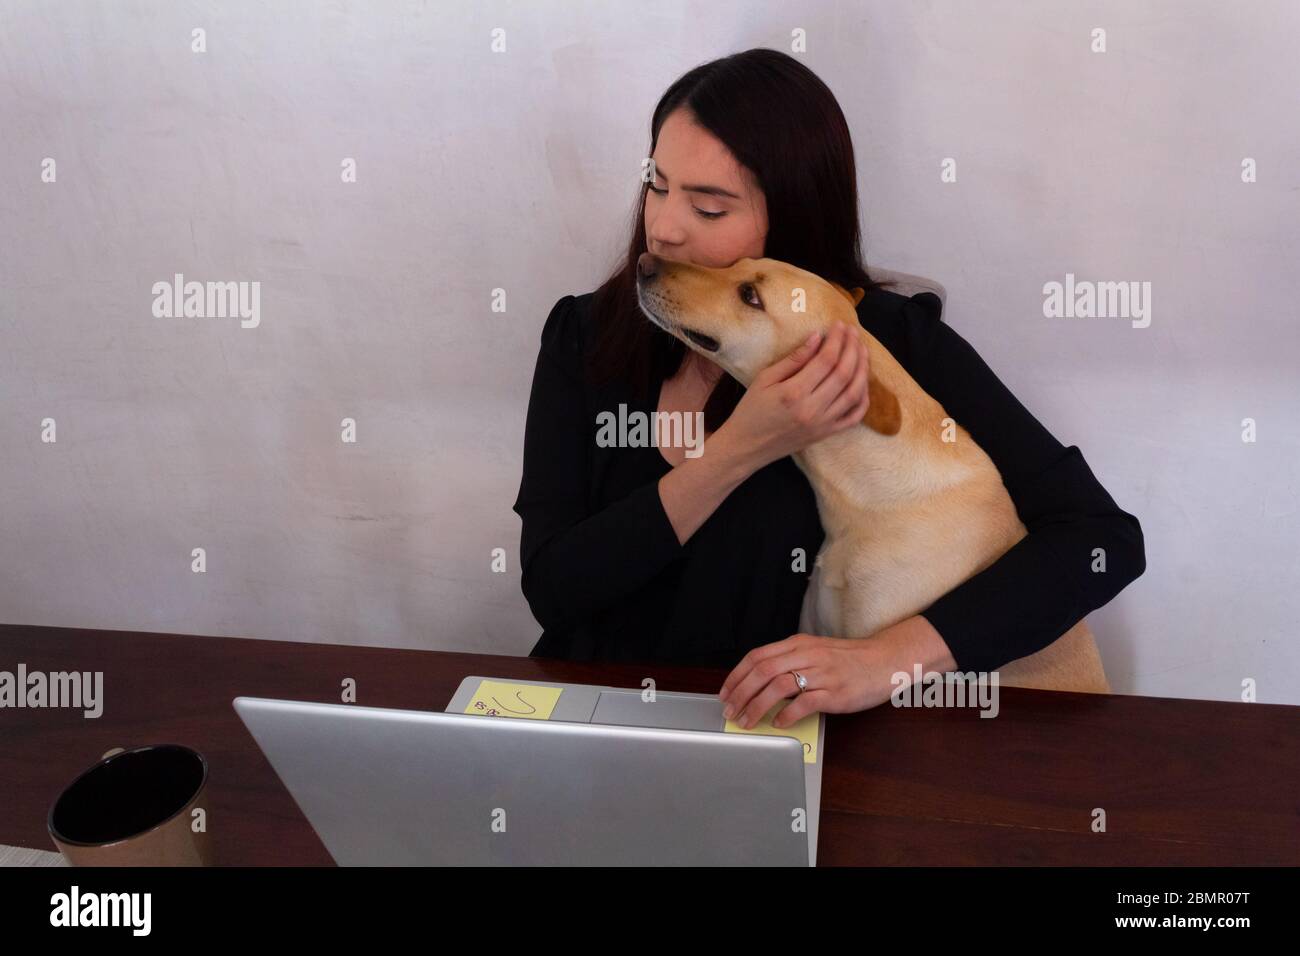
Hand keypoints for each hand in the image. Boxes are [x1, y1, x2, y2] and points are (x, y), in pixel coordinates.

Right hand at [717, 322, 870, 473]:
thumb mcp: (765, 379)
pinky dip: (863, 398)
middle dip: (852, 348)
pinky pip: (854, 416)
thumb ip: (793, 359)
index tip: (839, 325)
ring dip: (862, 368)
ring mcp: (823, 424)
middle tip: (853, 332)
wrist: (746, 447)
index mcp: (794, 392)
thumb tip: (817, 337)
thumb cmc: (751, 410)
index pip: (826, 360)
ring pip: (855, 393)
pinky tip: (863, 381)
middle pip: (844, 373)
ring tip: (862, 350)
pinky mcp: (827, 434)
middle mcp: (813, 409)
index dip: (836, 339)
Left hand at [718, 632, 901, 727]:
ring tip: (747, 720)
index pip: (757, 656)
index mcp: (798, 644)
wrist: (885, 660)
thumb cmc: (850, 659)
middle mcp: (807, 655)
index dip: (736, 676)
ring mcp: (821, 674)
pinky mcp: (835, 692)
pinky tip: (778, 723)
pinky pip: (804, 703)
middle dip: (741, 693)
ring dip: (757, 706)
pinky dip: (786, 714)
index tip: (726, 692)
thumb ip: (790, 662)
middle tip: (730, 710)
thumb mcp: (816, 651)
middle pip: (762, 671)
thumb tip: (760, 683)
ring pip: (778, 686)